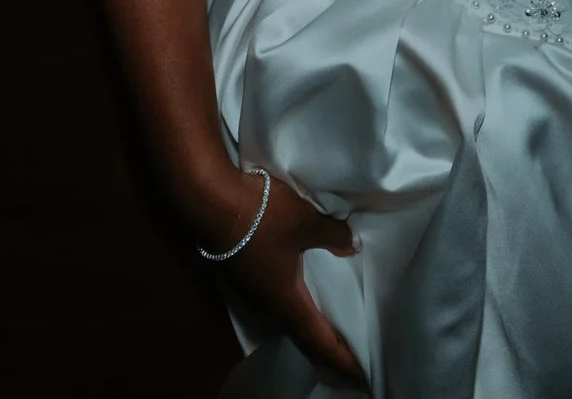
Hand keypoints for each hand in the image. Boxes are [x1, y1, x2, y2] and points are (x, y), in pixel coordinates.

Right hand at [204, 170, 364, 389]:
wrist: (210, 197)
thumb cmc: (262, 216)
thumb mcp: (307, 221)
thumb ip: (334, 236)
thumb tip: (351, 245)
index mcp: (285, 300)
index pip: (318, 339)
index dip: (340, 358)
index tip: (360, 373)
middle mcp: (265, 303)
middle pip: (300, 334)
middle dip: (324, 348)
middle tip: (346, 355)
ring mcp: (249, 288)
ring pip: (283, 316)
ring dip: (306, 325)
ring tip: (324, 326)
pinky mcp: (240, 270)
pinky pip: (272, 298)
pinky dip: (292, 304)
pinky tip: (297, 291)